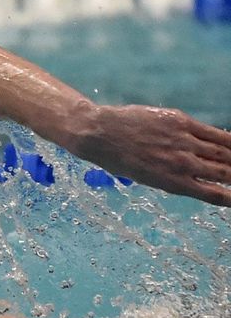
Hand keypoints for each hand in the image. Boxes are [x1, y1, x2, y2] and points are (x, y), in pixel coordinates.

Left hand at [74, 105, 230, 205]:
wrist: (100, 135)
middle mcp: (181, 165)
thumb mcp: (147, 177)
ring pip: (222, 153)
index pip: (213, 194)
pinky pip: (213, 133)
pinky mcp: (181, 122)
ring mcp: (183, 142)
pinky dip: (229, 140)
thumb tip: (197, 177)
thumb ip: (174, 177)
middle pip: (224, 173)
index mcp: (172, 183)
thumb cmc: (118, 159)